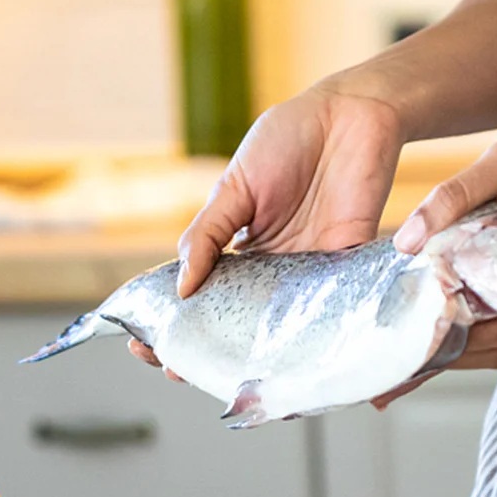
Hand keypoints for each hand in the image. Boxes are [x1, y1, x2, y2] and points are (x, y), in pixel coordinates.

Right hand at [130, 81, 404, 373]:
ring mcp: (309, 274)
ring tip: (226, 383)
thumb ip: (206, 235)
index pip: (202, 296)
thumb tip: (180, 287)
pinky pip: (331, 313)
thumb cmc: (288, 141)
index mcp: (239, 250)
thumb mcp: (233, 188)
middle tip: (174, 371)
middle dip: (206, 351)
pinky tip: (291, 368)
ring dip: (255, 359)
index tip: (145, 343)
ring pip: (280, 329)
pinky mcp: (348, 269)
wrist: (351, 114)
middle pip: (237, 323)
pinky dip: (314, 340)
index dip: (175, 321)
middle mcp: (273, 270)